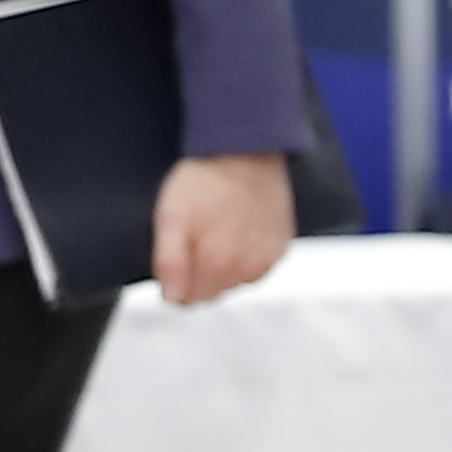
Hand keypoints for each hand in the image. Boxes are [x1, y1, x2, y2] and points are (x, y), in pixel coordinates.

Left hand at [151, 152, 293, 306]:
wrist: (247, 151)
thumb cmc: (204, 181)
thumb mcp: (170, 217)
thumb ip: (169, 263)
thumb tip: (172, 298)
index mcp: (219, 265)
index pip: (187, 300)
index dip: (173, 280)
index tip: (173, 254)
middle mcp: (249, 269)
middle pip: (212, 293)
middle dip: (198, 274)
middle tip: (193, 237)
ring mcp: (269, 258)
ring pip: (235, 281)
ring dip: (223, 265)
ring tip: (217, 230)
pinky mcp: (282, 245)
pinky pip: (257, 265)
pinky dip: (245, 253)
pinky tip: (237, 228)